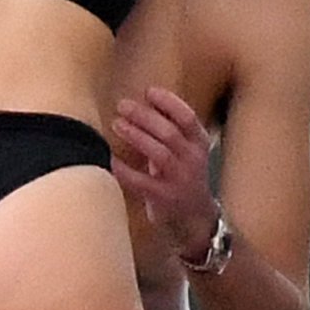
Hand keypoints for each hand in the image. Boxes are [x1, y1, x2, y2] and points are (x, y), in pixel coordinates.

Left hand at [111, 85, 218, 261]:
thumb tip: (140, 102)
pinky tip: (109, 159)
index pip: (188, 118)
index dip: (169, 102)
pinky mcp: (164, 199)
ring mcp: (180, 181)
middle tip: (122, 105)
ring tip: (116, 124)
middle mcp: (194, 160)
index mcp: (200, 144)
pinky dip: (124, 170)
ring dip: (137, 136)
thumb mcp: (185, 150)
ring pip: (159, 154)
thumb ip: (170, 130)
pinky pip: (141, 182)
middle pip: (170, 133)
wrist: (195, 218)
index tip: (148, 91)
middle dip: (145, 116)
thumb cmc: (183, 175)